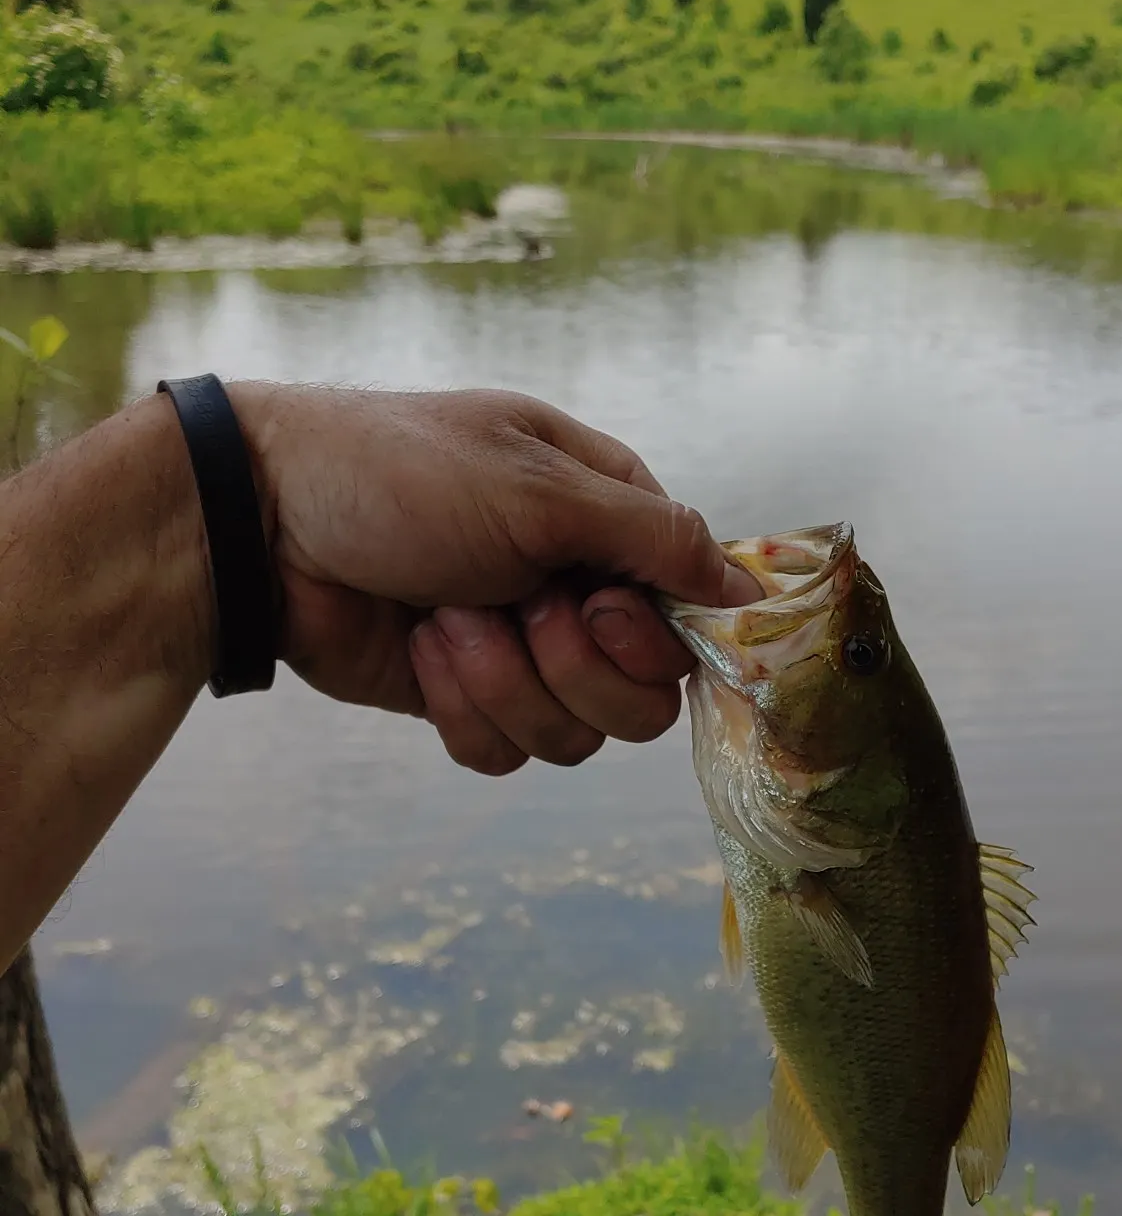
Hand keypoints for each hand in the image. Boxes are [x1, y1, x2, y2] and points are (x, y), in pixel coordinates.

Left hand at [229, 384, 760, 775]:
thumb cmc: (404, 475)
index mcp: (609, 521)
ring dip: (507, 681)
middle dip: (578, 667)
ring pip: (578, 733)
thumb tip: (750, 589)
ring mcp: (525, 649)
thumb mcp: (542, 488)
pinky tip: (427, 648)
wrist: (266, 525)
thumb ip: (656, 540)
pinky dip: (465, 709)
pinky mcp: (469, 698)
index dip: (655, 632)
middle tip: (523, 609)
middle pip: (646, 695)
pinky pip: (507, 751)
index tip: (597, 606)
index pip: (692, 611)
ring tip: (451, 617)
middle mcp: (580, 589)